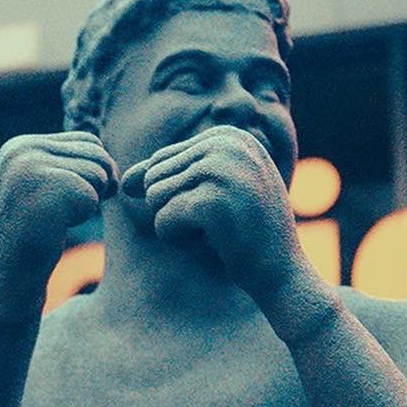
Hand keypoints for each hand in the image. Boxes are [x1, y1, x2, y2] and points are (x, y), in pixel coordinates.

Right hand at [0, 133, 112, 313]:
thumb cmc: (35, 235)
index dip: (91, 172)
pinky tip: (56, 226)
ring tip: (56, 217)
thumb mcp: (42, 187)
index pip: (86, 140)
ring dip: (88, 201)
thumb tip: (107, 157)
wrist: (13, 276)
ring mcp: (32, 168)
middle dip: (96, 184)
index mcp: (18, 146)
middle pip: (97, 151)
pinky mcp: (48, 188)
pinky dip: (84, 214)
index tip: (62, 199)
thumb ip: (65, 162)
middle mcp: (21, 150)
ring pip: (99, 171)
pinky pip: (94, 194)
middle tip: (65, 211)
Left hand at [133, 125, 306, 307]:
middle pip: (154, 177)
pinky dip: (178, 239)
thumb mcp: (210, 194)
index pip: (162, 160)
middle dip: (172, 208)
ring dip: (175, 224)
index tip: (216, 207)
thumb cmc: (245, 234)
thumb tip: (124, 181)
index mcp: (229, 135)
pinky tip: (213, 242)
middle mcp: (226, 143)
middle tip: (214, 222)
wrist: (282, 271)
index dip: (176, 195)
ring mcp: (221, 169)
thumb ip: (169, 179)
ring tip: (214, 230)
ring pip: (154, 197)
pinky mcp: (212, 201)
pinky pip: (162, 221)